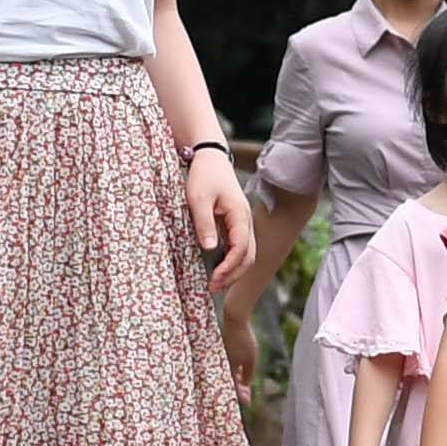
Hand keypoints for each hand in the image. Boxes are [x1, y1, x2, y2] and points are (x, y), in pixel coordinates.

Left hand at [182, 143, 252, 277]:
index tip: (214, 279)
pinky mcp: (235, 223)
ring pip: (247, 254)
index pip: (241, 248)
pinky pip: (239, 247)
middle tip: (213, 288)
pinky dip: (232, 262)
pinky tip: (218, 270)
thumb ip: (204, 223)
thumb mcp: (198, 198)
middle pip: (248, 256)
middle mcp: (245, 221)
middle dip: (233, 275)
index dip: (229, 267)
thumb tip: (209, 249)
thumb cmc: (204, 175)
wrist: (210, 157)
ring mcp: (242, 222)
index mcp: (239, 215)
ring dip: (234, 271)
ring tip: (215, 284)